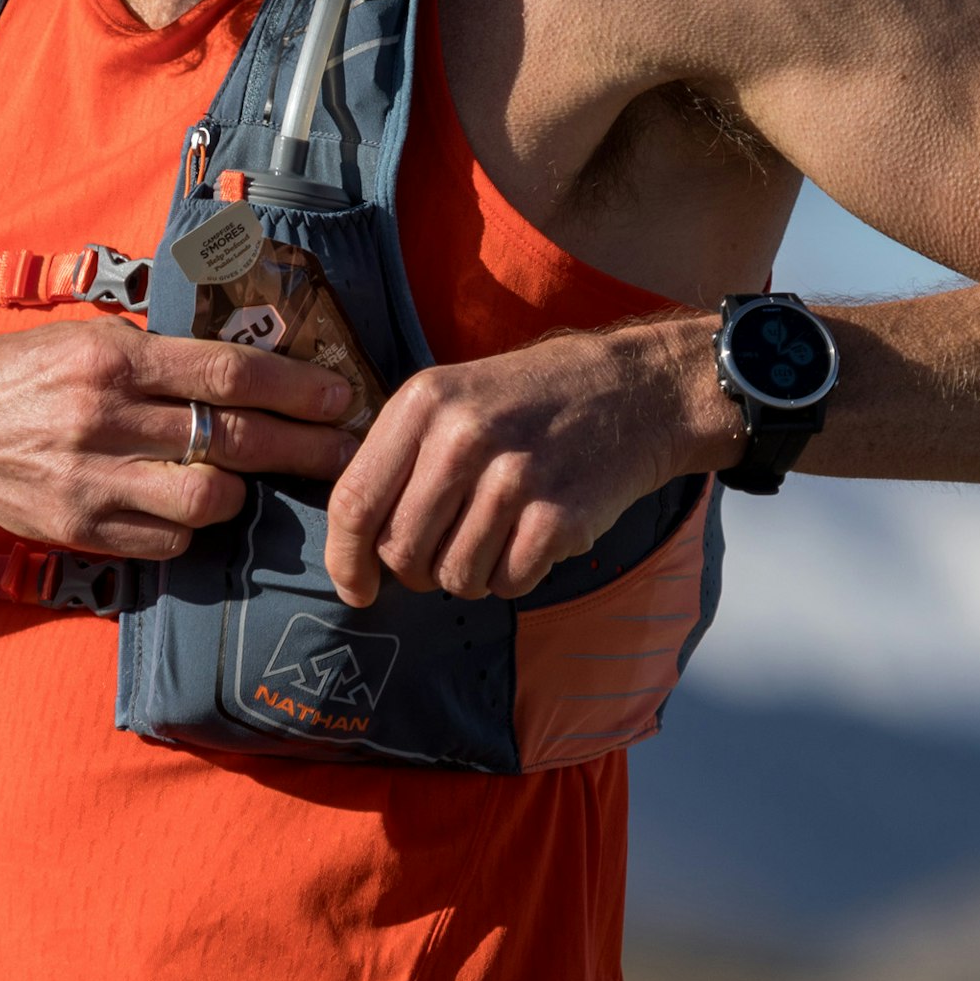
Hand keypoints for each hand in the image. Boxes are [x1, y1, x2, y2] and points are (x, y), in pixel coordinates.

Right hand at [0, 320, 359, 560]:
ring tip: (244, 482)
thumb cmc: (19, 376)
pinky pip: (166, 540)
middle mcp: (103, 416)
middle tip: (343, 451)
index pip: (227, 374)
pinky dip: (187, 528)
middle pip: (231, 439)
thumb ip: (155, 354)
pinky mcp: (81, 528)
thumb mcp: (83, 338)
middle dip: (301, 447)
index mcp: (111, 356)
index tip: (339, 397)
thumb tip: (244, 369)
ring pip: (205, 500)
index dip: (295, 388)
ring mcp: (91, 478)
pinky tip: (184, 510)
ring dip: (238, 493)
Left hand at [321, 320, 726, 603]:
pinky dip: (513, 575)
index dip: (344, 558)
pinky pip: (507, 583)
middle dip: (414, 570)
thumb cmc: (530, 401)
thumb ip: (399, 456)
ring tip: (495, 534)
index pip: (355, 500)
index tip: (355, 588)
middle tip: (442, 551)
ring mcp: (514, 478)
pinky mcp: (560, 517)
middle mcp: (463, 437)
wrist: (634, 392)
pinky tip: (530, 538)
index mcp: (423, 402)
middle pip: (400, 550)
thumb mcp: (453, 397)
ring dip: (469, 573)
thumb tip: (352, 543)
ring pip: (453, 577)